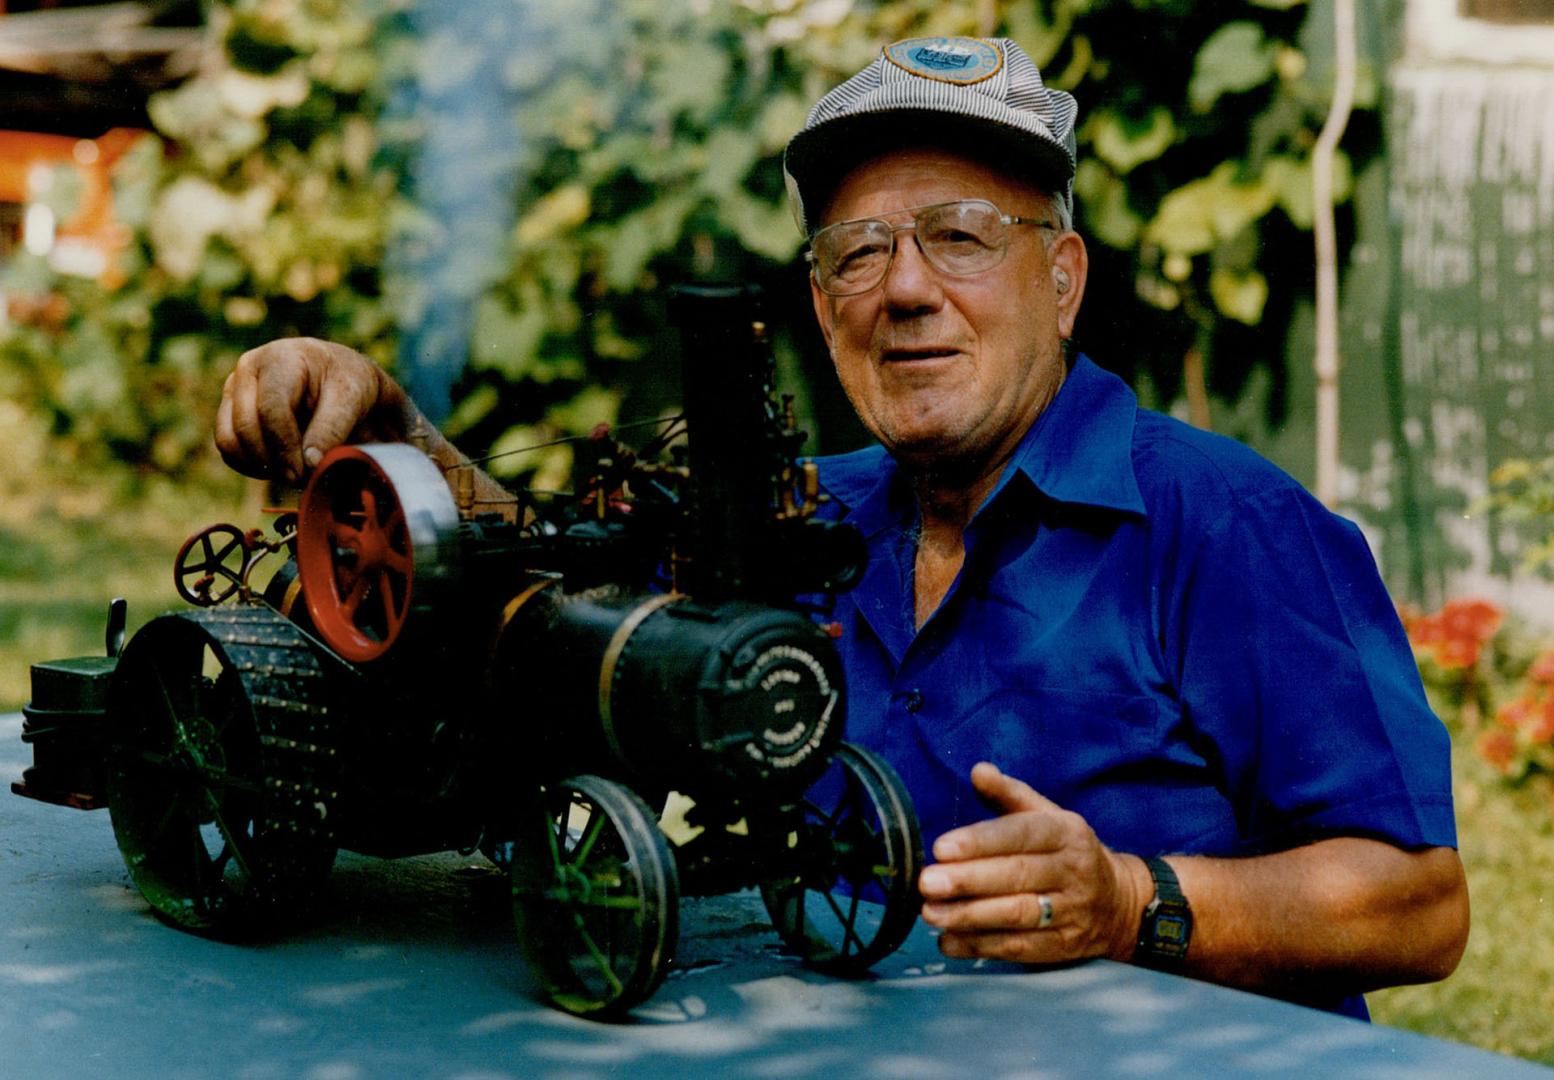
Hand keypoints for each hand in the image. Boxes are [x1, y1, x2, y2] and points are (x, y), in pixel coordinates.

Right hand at [215, 337, 421, 481]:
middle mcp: (249, 369)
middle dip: (273, 460)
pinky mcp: (229, 411)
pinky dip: (250, 466)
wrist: (341, 382)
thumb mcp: (351, 400)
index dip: (285, 446)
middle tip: (301, 478)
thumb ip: (331, 429)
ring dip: (259, 465)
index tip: (304, 472)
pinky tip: (280, 466)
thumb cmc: (348, 386)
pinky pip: (228, 449)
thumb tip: (309, 464)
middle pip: (245, 427)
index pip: (271, 410)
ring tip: (293, 472)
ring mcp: (234, 389)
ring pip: (228, 440)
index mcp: (281, 358)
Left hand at [918, 761, 1148, 963]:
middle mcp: (1073, 871)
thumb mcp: (1048, 817)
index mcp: (1066, 833)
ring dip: (969, 916)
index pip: (1022, 834)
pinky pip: (1019, 948)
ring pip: (1018, 915)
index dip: (980, 841)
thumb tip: (978, 771)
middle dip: (967, 880)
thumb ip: (1009, 795)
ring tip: (930, 912)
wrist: (1118, 903)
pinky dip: (981, 946)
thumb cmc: (1066, 852)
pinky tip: (949, 941)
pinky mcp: (1064, 947)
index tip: (941, 848)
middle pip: (1017, 876)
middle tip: (926, 883)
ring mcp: (1071, 912)